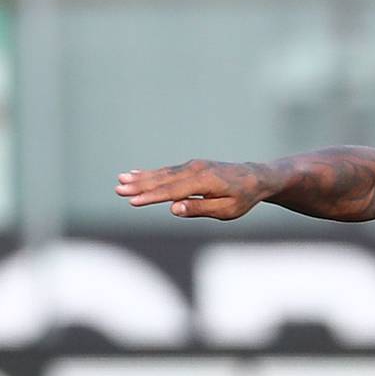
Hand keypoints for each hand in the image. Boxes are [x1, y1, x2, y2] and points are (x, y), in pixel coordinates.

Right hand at [116, 160, 276, 219]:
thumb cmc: (242, 198)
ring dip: (141, 177)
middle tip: (118, 189)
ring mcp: (192, 165)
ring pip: (162, 173)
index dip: (151, 197)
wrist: (254, 177)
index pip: (173, 191)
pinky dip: (151, 172)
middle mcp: (196, 169)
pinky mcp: (191, 166)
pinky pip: (167, 170)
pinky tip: (135, 173)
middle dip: (139, 185)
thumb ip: (200, 209)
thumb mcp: (227, 210)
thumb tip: (173, 209)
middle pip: (163, 180)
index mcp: (205, 182)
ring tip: (121, 180)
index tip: (133, 201)